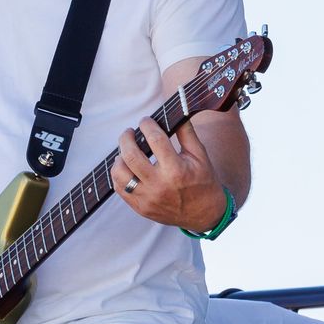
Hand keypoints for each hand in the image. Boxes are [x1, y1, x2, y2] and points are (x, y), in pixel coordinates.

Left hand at [111, 115, 227, 230]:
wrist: (204, 214)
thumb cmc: (203, 181)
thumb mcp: (200, 155)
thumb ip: (186, 132)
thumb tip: (178, 110)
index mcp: (176, 170)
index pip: (155, 140)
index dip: (147, 125)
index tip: (145, 121)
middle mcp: (159, 185)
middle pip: (131, 156)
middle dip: (126, 138)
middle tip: (129, 133)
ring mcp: (148, 198)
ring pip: (120, 174)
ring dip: (119, 158)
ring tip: (126, 151)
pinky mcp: (141, 208)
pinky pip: (120, 189)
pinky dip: (119, 175)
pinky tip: (126, 167)